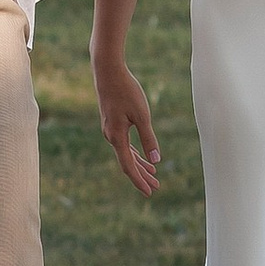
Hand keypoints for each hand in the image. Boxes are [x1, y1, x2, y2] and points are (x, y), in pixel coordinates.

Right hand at [94, 52, 162, 194]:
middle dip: (142, 175)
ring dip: (140, 164)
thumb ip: (148, 138)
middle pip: (127, 162)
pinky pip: (124, 143)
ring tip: (153, 174)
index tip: (150, 192)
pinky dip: (134, 152)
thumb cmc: (126, 91)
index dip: (139, 180)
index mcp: (117, 137)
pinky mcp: (112, 122)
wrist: (108, 72)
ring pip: (126, 153)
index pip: (129, 166)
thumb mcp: (142, 115)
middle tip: (156, 187)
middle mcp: (111, 136)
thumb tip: (156, 159)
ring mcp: (110, 130)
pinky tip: (142, 155)